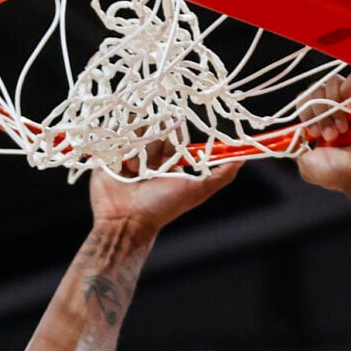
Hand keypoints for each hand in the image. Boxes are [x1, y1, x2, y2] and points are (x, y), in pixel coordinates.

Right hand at [88, 146, 238, 233]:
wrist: (126, 221)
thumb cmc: (162, 207)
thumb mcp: (198, 190)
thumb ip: (221, 175)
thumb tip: (243, 157)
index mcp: (170, 159)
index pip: (174, 132)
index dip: (174, 136)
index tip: (171, 151)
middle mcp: (149, 154)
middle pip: (154, 129)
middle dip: (153, 146)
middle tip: (150, 169)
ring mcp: (128, 152)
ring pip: (135, 131)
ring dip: (136, 149)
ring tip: (133, 173)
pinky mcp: (108, 153)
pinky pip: (115, 135)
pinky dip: (119, 148)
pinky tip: (121, 167)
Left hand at [295, 70, 350, 192]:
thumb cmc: (340, 174)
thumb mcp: (307, 165)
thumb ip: (295, 147)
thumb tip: (290, 136)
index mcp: (320, 122)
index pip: (304, 100)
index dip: (306, 111)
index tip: (314, 132)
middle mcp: (334, 109)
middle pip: (316, 89)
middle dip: (320, 112)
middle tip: (331, 135)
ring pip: (333, 82)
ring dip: (334, 105)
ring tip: (343, 129)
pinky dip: (349, 89)